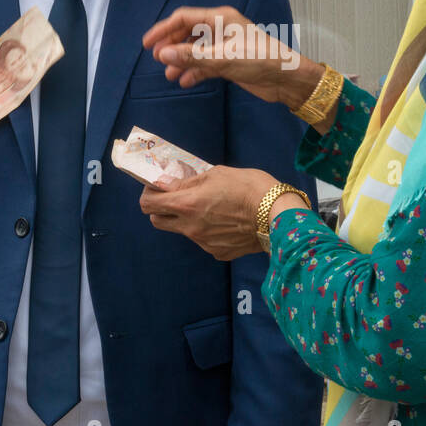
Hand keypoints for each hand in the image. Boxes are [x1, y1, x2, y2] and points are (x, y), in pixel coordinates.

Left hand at [140, 166, 280, 261]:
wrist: (277, 214)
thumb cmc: (249, 187)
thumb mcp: (216, 174)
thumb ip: (188, 181)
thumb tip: (168, 183)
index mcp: (187, 204)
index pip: (148, 204)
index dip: (149, 194)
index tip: (158, 188)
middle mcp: (190, 227)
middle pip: (157, 221)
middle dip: (161, 209)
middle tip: (177, 198)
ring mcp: (204, 243)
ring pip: (183, 231)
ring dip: (188, 220)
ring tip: (212, 208)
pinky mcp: (218, 252)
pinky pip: (204, 241)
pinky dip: (209, 231)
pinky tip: (226, 221)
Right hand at [142, 6, 324, 109]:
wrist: (287, 79)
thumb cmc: (259, 60)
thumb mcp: (223, 58)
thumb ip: (192, 57)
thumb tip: (163, 55)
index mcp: (220, 18)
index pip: (184, 18)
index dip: (164, 29)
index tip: (147, 44)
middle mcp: (220, 29)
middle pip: (187, 33)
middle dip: (172, 46)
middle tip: (158, 60)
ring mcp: (224, 46)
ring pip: (195, 50)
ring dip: (182, 61)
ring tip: (169, 75)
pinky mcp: (229, 62)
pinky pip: (205, 64)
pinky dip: (194, 71)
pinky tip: (185, 81)